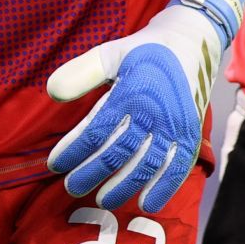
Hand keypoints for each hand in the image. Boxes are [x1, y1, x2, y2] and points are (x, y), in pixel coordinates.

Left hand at [45, 3, 223, 211]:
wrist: (192, 41)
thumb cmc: (144, 49)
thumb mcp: (110, 52)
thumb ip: (82, 72)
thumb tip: (52, 91)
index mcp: (131, 91)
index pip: (96, 129)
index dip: (74, 151)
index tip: (55, 165)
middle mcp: (154, 111)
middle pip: (118, 152)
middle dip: (92, 173)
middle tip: (72, 188)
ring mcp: (174, 125)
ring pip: (146, 164)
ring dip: (124, 186)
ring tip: (103, 200)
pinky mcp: (190, 133)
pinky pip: (177, 166)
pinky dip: (164, 187)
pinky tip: (147, 203)